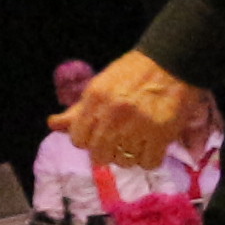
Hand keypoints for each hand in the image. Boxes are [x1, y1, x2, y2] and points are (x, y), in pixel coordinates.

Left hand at [59, 54, 208, 172]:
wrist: (172, 61)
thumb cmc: (134, 72)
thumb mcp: (100, 86)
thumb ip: (78, 110)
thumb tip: (53, 125)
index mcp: (95, 99)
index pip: (79, 140)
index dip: (89, 140)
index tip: (100, 135)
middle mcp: (113, 114)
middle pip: (100, 156)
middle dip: (109, 151)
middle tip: (120, 141)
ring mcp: (137, 126)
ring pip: (125, 161)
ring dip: (131, 156)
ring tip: (138, 141)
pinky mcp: (161, 134)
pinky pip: (148, 163)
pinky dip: (150, 158)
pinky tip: (152, 146)